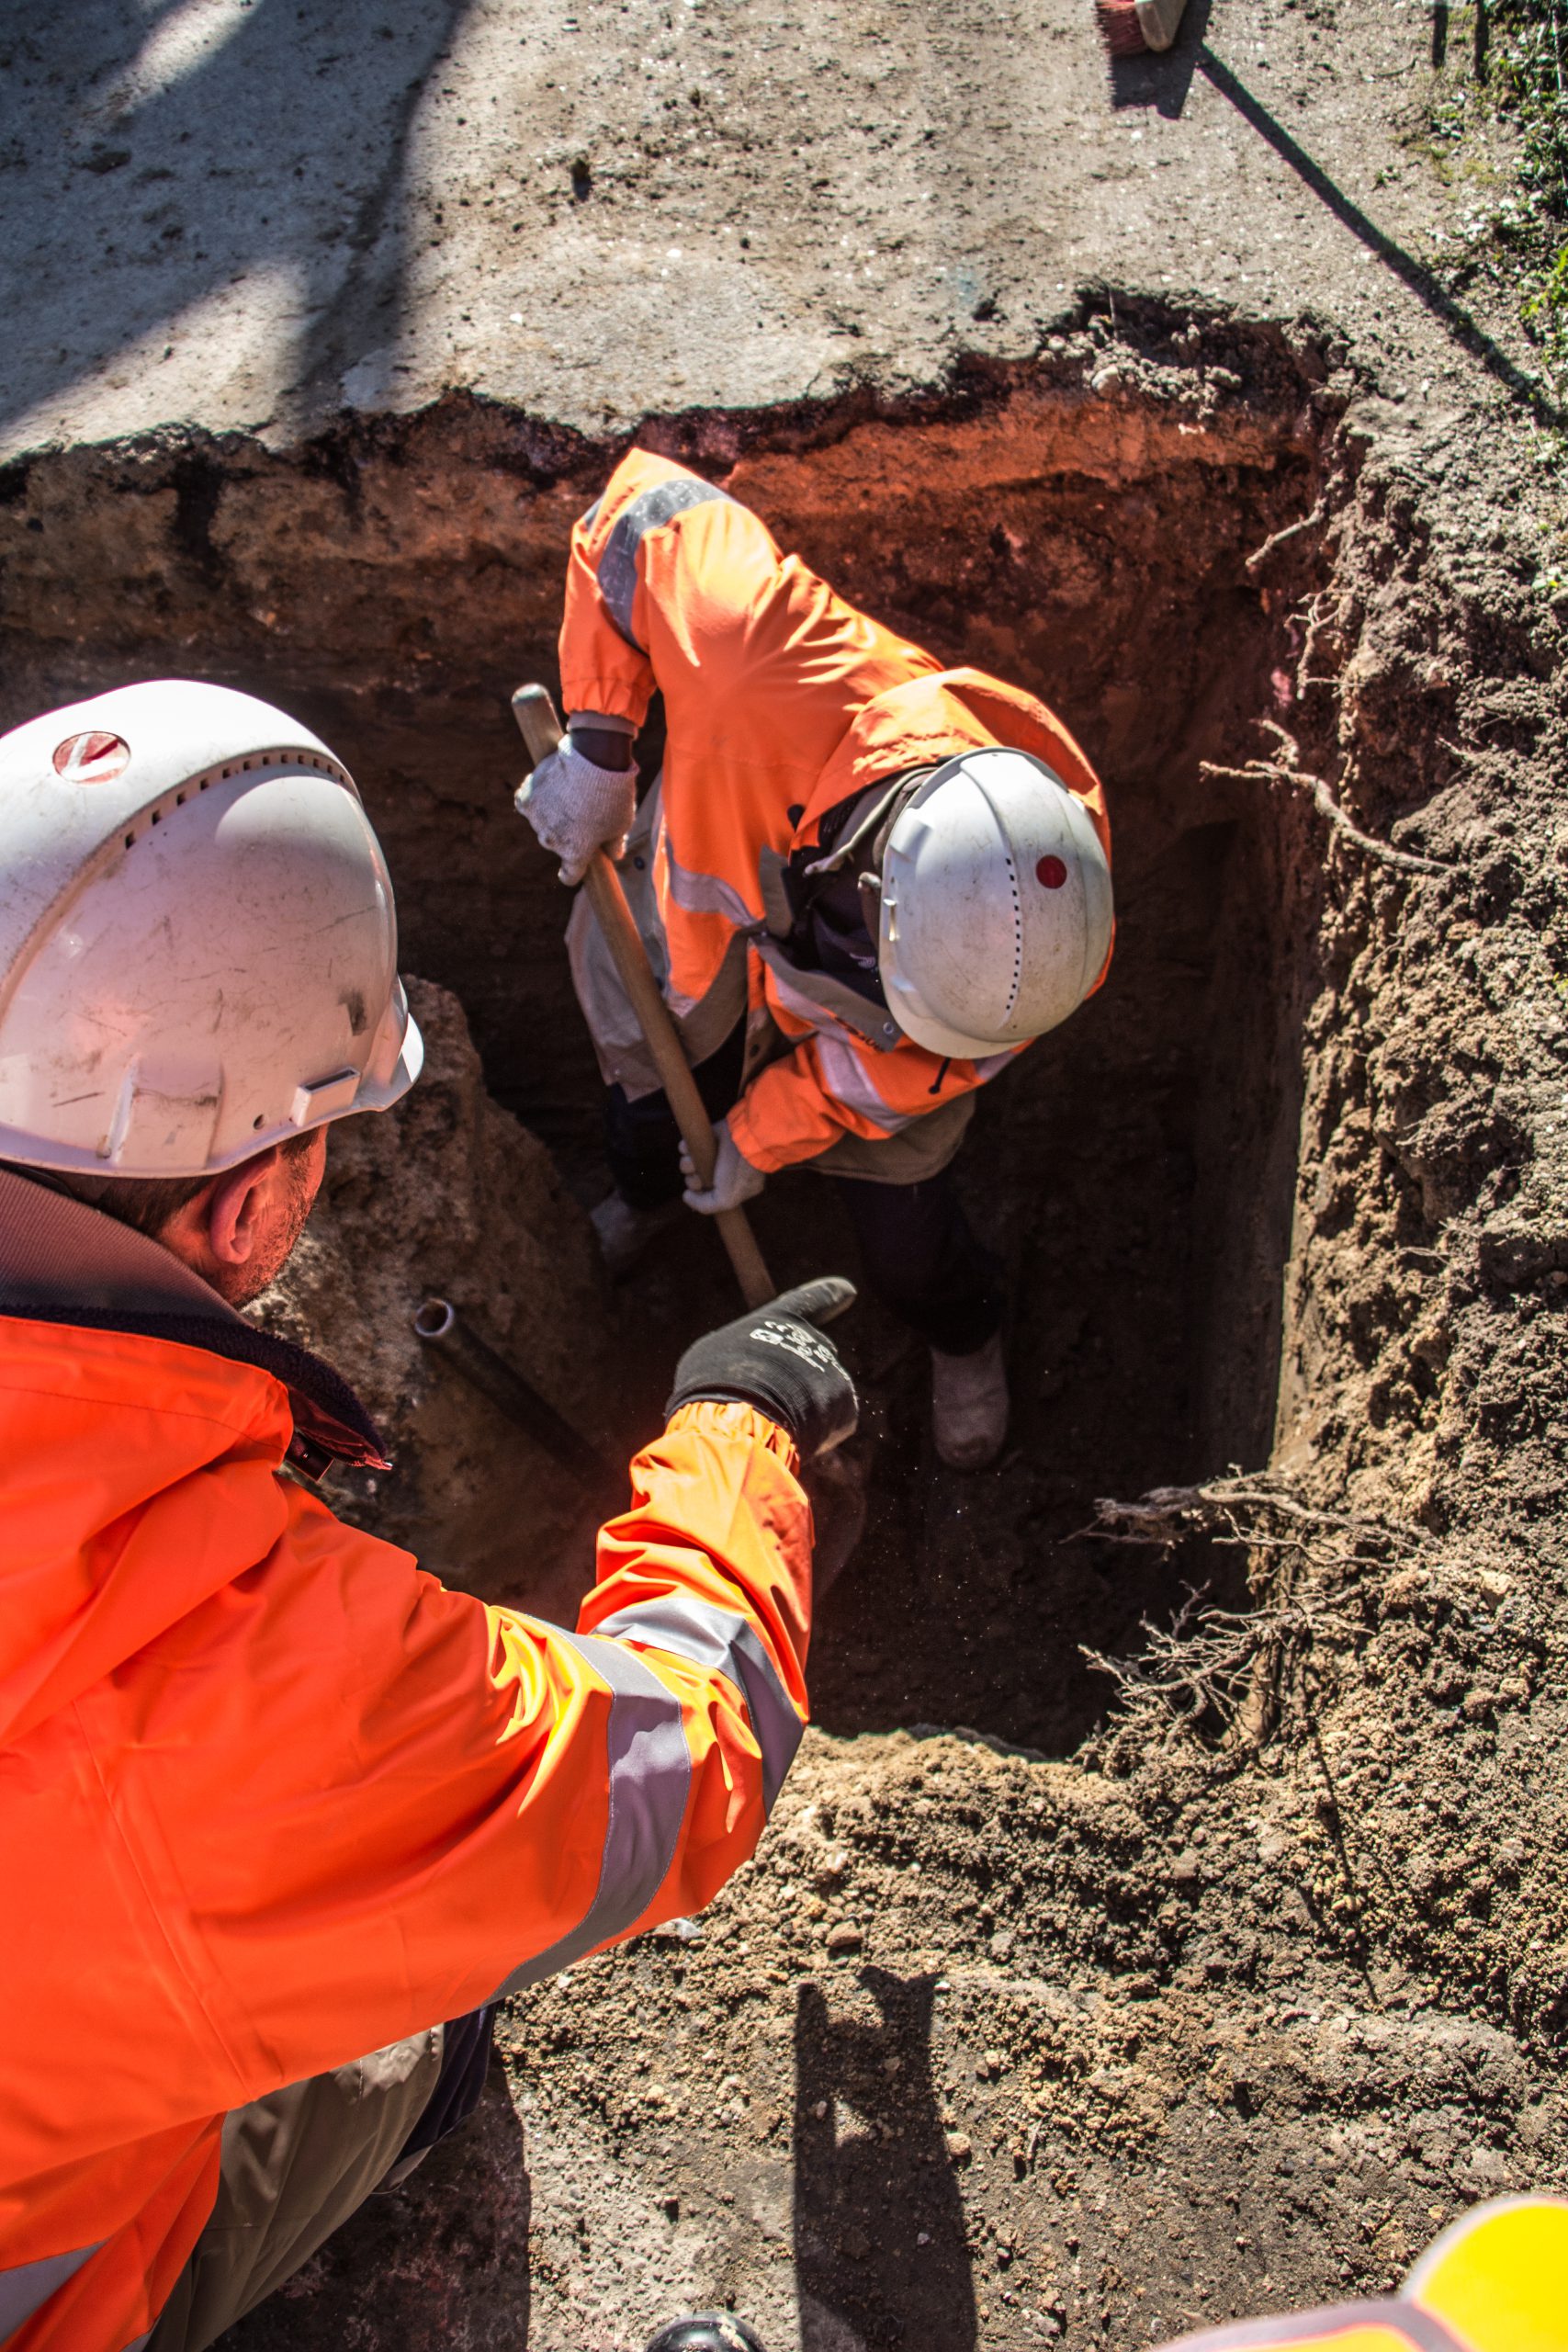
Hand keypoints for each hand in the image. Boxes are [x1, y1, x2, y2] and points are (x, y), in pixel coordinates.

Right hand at [514, 739, 636, 885]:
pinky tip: (545, 789)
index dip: (572, 873)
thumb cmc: (613, 795)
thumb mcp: (623, 823)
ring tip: (568, 793)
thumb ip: (615, 843)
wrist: (594, 760)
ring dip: (551, 813)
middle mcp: (552, 841)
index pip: (569, 875)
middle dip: (566, 834)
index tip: (571, 870)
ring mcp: (537, 820)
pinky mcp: (527, 797)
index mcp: (576, 854)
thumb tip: (614, 855)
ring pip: (541, 822)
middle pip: (556, 844)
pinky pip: (525, 802)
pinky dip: (534, 797)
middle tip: (580, 813)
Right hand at [665, 1277, 858, 1456]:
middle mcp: (815, 1339)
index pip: (815, 1299)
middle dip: (798, 1378)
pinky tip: (789, 1438)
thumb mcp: (716, 1355)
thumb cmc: (714, 1383)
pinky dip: (813, 1435)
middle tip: (770, 1399)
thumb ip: (746, 1356)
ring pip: (817, 1395)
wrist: (738, 1418)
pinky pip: (830, 1423)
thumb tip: (756, 1375)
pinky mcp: (846, 1406)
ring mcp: (833, 1372)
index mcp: (784, 1318)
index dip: (831, 1294)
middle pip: (814, 1355)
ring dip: (800, 1409)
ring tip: (772, 1423)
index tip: (848, 1290)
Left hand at [681, 1117, 765, 1215]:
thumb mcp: (725, 1201)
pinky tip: (689, 1151)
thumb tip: (686, 1196)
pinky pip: (688, 1146)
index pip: (709, 1194)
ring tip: (692, 1162)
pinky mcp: (708, 1138)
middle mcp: (723, 1171)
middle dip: (692, 1180)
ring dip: (686, 1165)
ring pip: (690, 1164)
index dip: (699, 1193)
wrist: (746, 1140)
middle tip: (697, 1177)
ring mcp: (715, 1154)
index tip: (700, 1190)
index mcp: (732, 1186)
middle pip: (697, 1179)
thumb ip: (705, 1206)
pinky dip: (685, 1149)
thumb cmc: (739, 1173)